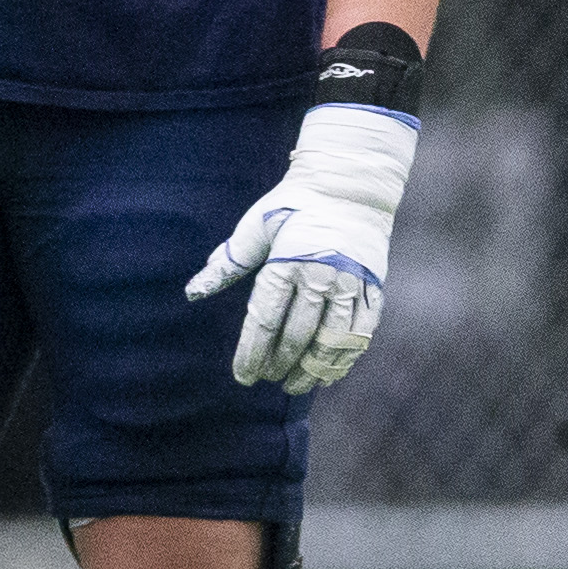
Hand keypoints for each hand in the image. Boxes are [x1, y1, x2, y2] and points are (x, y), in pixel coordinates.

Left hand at [186, 103, 416, 393]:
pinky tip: (329, 373)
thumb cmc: (294, 204)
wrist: (351, 183)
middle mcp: (320, 276)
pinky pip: (362, 332)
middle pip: (297, 335)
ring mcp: (351, 283)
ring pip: (332, 340)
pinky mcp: (374, 287)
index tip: (243, 377)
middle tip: (266, 379)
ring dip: (312, 369)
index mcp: (286, 262)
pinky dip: (345, 357)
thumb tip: (193, 292)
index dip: (252, 353)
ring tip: (294, 385)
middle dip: (279, 364)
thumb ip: (227, 263)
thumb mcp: (255, 226)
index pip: (265, 320)